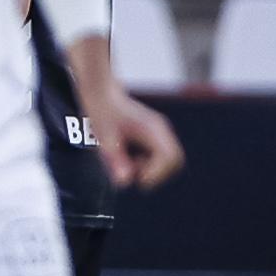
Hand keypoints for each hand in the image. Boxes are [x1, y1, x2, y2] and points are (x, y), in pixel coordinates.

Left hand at [68, 37, 184, 188]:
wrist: (100, 92)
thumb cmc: (101, 112)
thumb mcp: (105, 138)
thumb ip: (116, 159)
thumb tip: (125, 182)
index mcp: (153, 129)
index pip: (171, 158)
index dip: (157, 174)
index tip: (137, 179)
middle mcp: (160, 131)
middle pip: (174, 161)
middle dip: (155, 173)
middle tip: (131, 171)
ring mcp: (158, 133)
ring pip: (166, 160)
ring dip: (149, 168)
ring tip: (125, 162)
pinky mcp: (152, 136)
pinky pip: (157, 157)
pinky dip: (145, 163)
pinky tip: (126, 157)